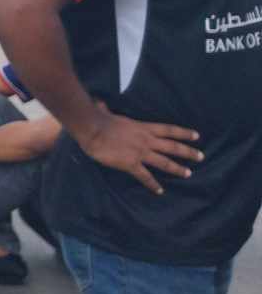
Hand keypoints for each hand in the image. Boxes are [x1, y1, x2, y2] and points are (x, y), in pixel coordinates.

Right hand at [79, 102, 200, 194]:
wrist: (92, 129)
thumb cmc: (98, 119)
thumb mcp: (106, 112)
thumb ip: (106, 109)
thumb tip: (99, 102)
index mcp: (143, 127)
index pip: (169, 130)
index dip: (184, 133)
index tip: (196, 136)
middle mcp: (146, 140)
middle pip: (172, 147)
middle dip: (188, 152)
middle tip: (201, 157)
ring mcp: (140, 152)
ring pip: (165, 162)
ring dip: (178, 168)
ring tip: (188, 173)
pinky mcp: (131, 164)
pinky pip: (145, 176)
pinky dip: (153, 184)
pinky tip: (159, 191)